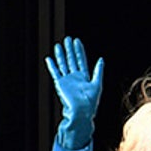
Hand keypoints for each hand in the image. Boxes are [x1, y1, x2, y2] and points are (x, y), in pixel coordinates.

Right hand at [45, 36, 103, 150]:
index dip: (79, 50)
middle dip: (69, 49)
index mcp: (84, 77)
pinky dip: (52, 66)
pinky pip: (55, 73)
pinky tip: (49, 58)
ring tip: (58, 45)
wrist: (81, 112)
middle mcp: (75, 77)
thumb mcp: (97, 84)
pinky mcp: (60, 84)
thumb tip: (101, 59)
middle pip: (71, 60)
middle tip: (67, 39)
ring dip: (61, 55)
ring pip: (63, 64)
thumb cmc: (91, 101)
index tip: (77, 41)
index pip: (81, 60)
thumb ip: (98, 71)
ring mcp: (67, 80)